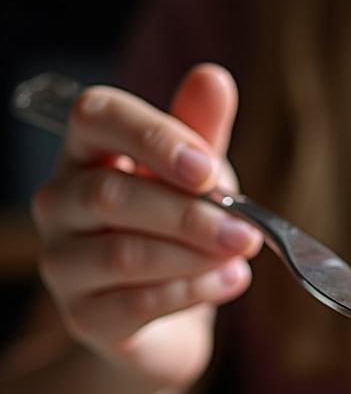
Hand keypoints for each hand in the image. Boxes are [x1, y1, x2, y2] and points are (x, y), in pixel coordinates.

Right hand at [27, 65, 255, 390]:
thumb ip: (202, 128)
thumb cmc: (179, 222)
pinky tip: (231, 281)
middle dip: (191, 213)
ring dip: (195, 254)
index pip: (94, 117)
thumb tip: (212, 77)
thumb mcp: (198, 170)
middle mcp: (59, 202)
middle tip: (248, 229)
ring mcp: (62, 262)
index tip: (208, 168)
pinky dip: (192, 291)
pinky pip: (133, 302)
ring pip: (122, 254)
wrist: (169, 310)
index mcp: (87, 150)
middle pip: (109, 196)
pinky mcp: (82, 316)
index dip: (152, 137)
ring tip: (242, 254)